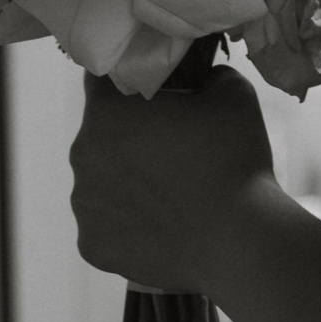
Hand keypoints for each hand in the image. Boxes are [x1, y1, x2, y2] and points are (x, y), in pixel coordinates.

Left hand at [71, 65, 276, 292]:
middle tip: (176, 151)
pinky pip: (107, 226)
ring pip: (102, 184)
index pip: (103, 83)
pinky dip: (129, 224)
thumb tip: (202, 79)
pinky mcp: (91, 246)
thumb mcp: (233, 93)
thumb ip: (207, 75)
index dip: (131, 87)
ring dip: (128, 183)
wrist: (238, 241)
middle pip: (102, 137)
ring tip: (173, 196)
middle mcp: (82, 156)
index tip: (159, 99)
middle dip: (131, 138)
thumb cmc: (234, 160)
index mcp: (107, 112)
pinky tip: (164, 227)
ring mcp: (83, 206)